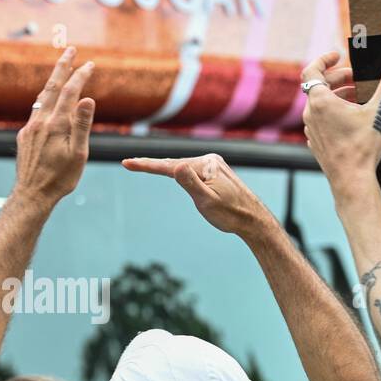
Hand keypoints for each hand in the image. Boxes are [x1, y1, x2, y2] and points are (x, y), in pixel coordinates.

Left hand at [12, 47, 95, 203]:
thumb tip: (87, 98)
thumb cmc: (60, 178)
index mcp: (55, 125)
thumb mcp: (78, 154)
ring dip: (53, 82)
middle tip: (71, 50)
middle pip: (52, 88)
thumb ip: (81, 124)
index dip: (80, 76)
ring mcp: (30, 128)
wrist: (32, 194)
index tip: (90, 63)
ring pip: (42, 98)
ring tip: (61, 70)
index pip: (69, 92)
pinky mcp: (25, 135)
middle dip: (62, 67)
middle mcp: (40, 122)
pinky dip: (46, 100)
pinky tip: (50, 102)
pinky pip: (36, 111)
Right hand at [123, 153, 273, 238]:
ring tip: (141, 165)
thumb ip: (191, 183)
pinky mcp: (215, 171)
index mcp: (206, 165)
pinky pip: (189, 170)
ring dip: (163, 168)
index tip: (127, 163)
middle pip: (173, 164)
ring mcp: (213, 165)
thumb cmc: (231, 214)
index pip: (170, 166)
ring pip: (181, 167)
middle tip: (128, 163)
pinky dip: (176, 171)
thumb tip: (177, 166)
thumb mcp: (208, 202)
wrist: (254, 220)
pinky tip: (170, 171)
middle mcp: (210, 160)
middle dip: (151, 164)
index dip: (146, 165)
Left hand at [300, 52, 380, 195]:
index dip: (324, 59)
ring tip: (357, 95)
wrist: (351, 178)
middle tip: (355, 76)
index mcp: (320, 101)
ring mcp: (310, 127)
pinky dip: (333, 110)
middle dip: (337, 77)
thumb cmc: (361, 146)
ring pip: (319, 102)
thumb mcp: (379, 112)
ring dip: (337, 94)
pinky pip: (320, 117)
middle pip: (318, 85)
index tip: (338, 55)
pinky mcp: (315, 139)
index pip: (311, 70)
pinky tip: (350, 116)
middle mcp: (310, 112)